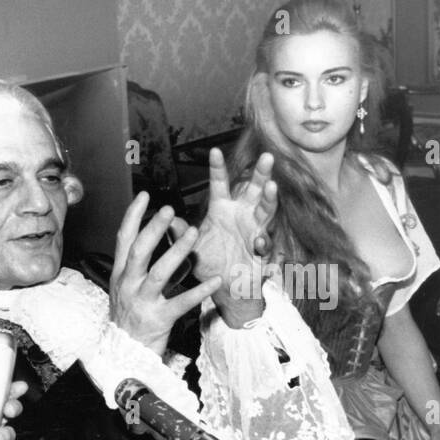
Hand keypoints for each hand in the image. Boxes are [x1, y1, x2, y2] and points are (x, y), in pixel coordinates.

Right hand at [110, 192, 222, 353]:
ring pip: (159, 273)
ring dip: (176, 251)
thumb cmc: (129, 318)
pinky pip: (181, 303)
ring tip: (193, 234)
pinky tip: (215, 280)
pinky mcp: (158, 319)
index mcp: (121, 274)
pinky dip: (199, 291)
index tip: (145, 196)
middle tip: (170, 209)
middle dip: (154, 228)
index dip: (133, 215)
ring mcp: (142, 302)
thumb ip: (136, 265)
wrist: (123, 354)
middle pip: (139, 250)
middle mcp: (129, 285)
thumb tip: (149, 237)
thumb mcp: (125, 288)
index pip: (124, 238)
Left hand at [194, 149, 277, 325]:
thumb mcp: (192, 247)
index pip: (220, 184)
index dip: (218, 168)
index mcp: (222, 209)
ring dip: (270, 198)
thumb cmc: (209, 264)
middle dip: (261, 173)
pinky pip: (267, 241)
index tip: (214, 151)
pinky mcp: (263, 247)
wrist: (225, 288)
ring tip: (272, 187)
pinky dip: (265, 242)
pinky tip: (259, 244)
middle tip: (266, 157)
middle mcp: (241, 214)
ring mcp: (255, 228)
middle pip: (253, 189)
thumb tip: (168, 219)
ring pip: (267, 208)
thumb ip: (181, 234)